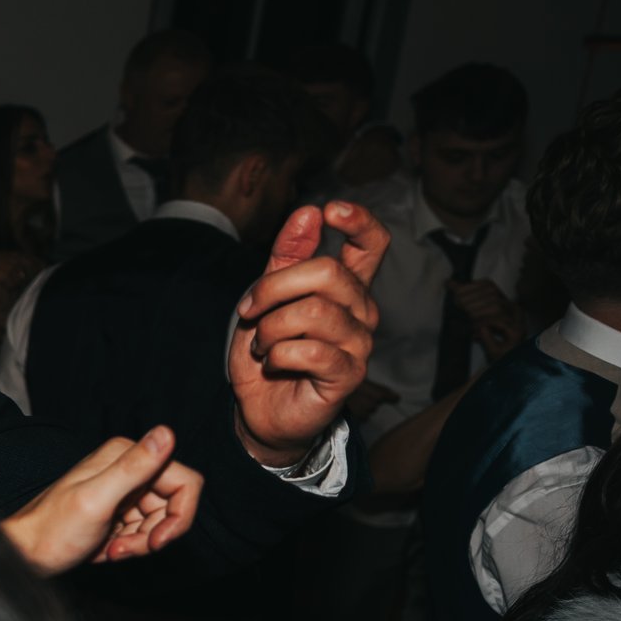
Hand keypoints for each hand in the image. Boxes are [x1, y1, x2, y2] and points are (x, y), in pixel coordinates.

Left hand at [0, 426, 203, 574]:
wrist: (24, 554)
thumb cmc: (52, 531)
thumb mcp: (96, 499)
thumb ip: (133, 467)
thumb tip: (166, 433)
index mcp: (125, 455)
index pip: (185, 482)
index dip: (179, 516)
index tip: (156, 541)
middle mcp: (127, 467)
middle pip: (173, 506)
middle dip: (153, 535)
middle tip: (122, 548)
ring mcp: (123, 490)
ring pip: (159, 522)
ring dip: (139, 544)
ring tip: (109, 548)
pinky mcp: (117, 511)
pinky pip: (143, 532)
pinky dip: (129, 546)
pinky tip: (103, 548)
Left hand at [230, 201, 388, 467]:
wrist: (261, 410)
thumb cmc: (268, 352)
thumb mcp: (267, 298)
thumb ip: (287, 257)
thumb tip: (309, 211)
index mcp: (346, 288)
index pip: (371, 244)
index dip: (358, 221)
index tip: (329, 209)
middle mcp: (361, 311)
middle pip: (328, 273)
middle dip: (274, 288)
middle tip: (249, 310)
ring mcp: (358, 343)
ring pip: (314, 313)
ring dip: (271, 328)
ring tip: (261, 345)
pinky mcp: (348, 375)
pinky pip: (311, 351)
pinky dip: (278, 355)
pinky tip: (272, 364)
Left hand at [449, 279, 524, 360]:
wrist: (500, 368)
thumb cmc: (488, 343)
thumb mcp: (474, 320)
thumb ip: (464, 301)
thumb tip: (448, 282)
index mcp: (504, 303)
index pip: (488, 285)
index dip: (470, 288)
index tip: (455, 297)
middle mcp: (514, 309)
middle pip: (491, 295)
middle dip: (471, 301)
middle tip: (458, 309)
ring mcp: (518, 320)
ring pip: (496, 306)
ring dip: (477, 313)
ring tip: (468, 323)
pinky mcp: (517, 333)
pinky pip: (499, 322)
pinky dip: (484, 325)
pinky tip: (475, 333)